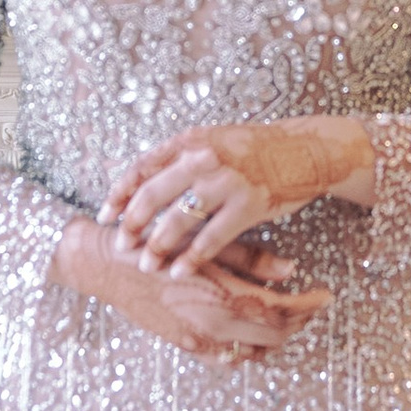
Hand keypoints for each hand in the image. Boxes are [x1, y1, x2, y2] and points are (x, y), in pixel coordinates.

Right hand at [50, 217, 328, 363]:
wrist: (104, 264)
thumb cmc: (154, 242)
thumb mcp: (205, 243)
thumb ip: (251, 259)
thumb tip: (292, 270)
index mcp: (222, 297)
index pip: (282, 312)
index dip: (310, 306)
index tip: (325, 294)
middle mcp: (213, 327)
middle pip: (275, 336)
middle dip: (299, 321)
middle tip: (311, 303)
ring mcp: (197, 341)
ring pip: (254, 351)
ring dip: (275, 336)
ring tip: (288, 313)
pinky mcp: (184, 346)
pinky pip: (228, 359)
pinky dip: (248, 348)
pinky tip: (252, 329)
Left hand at [100, 121, 376, 277]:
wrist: (306, 150)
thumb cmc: (255, 148)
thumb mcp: (212, 140)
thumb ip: (179, 156)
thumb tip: (138, 176)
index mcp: (190, 141)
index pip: (142, 167)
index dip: (120, 193)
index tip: (105, 215)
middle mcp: (204, 159)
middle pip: (153, 195)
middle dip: (132, 224)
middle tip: (120, 245)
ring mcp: (226, 182)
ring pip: (179, 219)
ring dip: (158, 246)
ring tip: (146, 264)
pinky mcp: (249, 205)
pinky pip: (212, 237)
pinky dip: (193, 258)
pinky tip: (180, 271)